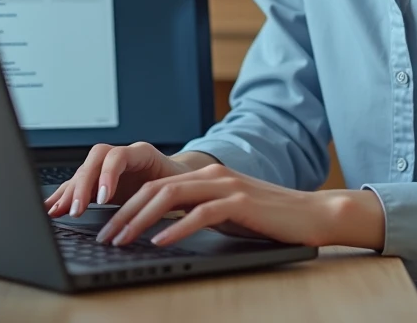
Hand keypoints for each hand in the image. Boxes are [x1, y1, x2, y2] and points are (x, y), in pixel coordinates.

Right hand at [44, 141, 195, 218]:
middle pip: (95, 160)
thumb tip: (157, 212)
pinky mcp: (100, 180)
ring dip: (69, 191)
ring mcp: (109, 167)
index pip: (118, 155)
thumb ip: (165, 197)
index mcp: (142, 153)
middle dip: (82, 185)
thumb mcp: (177, 189)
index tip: (103, 198)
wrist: (181, 180)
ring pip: (84, 172)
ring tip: (57, 211)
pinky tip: (52, 207)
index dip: (108, 175)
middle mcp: (122, 156)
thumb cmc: (181, 184)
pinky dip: (65, 195)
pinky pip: (79, 184)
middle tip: (76, 209)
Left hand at [93, 162, 342, 248]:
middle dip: (125, 213)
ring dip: (141, 220)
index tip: (107, 227)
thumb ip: (197, 212)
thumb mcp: (225, 213)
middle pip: (156, 189)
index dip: (127, 206)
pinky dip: (176, 228)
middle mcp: (212, 176)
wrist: (311, 214)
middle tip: (105, 236)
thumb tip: (161, 227)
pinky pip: (200, 213)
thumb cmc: (268, 219)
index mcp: (205, 176)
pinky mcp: (240, 202)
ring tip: (123, 239)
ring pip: (171, 197)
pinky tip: (160, 241)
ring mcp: (226, 186)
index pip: (155, 187)